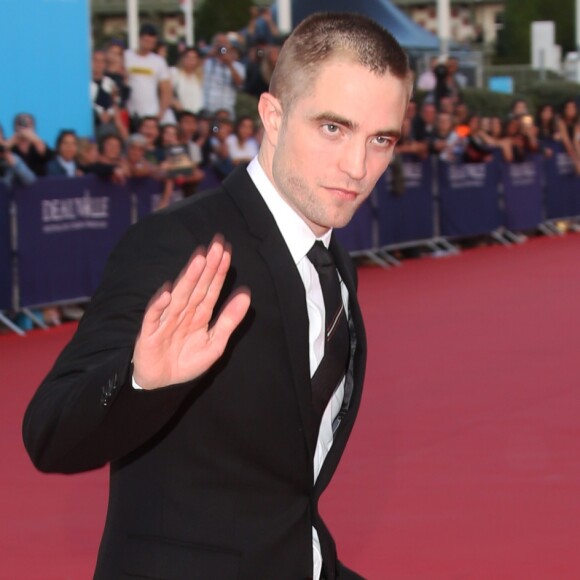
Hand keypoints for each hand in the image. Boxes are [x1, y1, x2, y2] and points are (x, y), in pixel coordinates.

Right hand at [133, 236, 250, 389]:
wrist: (161, 385)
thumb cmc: (186, 362)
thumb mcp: (214, 344)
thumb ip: (229, 320)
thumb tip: (246, 293)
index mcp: (200, 314)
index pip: (211, 288)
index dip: (219, 271)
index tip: (227, 251)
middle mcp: (183, 312)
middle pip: (197, 286)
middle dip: (207, 266)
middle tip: (217, 244)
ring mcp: (166, 320)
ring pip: (179, 296)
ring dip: (188, 278)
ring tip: (199, 260)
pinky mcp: (149, 333)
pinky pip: (154, 317)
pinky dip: (159, 305)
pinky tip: (167, 292)